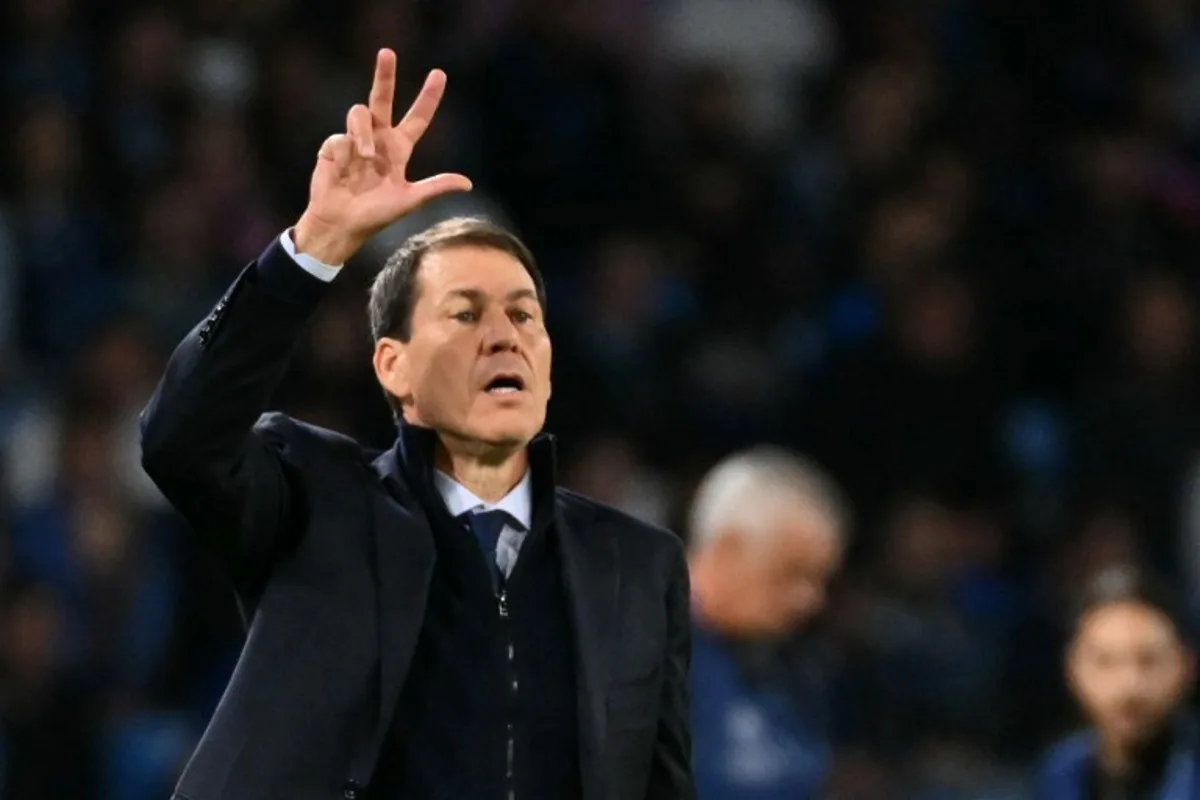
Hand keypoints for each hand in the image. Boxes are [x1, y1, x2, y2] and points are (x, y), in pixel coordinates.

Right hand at [294, 49, 472, 264]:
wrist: (341, 225)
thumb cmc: (376, 216)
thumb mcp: (410, 200)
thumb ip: (436, 188)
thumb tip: (468, 183)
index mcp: (398, 150)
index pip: (418, 118)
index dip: (428, 97)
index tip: (440, 74)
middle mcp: (378, 140)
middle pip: (382, 99)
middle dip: (384, 76)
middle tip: (387, 52)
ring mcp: (354, 141)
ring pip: (359, 113)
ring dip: (364, 133)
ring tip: (366, 157)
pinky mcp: (333, 146)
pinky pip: (340, 137)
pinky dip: (345, 152)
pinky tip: (343, 170)